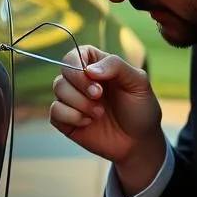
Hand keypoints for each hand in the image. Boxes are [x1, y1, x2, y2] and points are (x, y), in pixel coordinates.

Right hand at [50, 45, 165, 194]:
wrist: (139, 142)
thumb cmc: (141, 109)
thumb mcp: (138, 82)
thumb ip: (116, 66)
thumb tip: (89, 69)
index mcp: (98, 66)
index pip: (75, 54)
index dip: (79, 64)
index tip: (96, 77)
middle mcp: (82, 81)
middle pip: (64, 71)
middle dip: (81, 84)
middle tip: (99, 96)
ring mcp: (72, 100)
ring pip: (58, 89)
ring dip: (80, 102)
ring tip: (99, 113)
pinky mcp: (66, 120)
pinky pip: (55, 112)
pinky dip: (72, 117)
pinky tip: (88, 123)